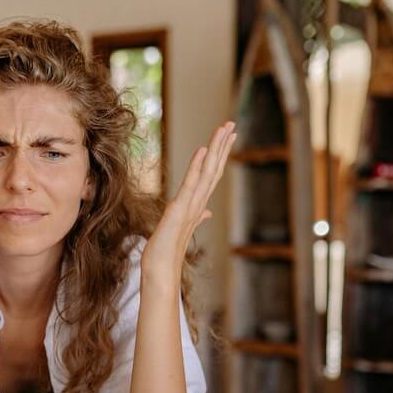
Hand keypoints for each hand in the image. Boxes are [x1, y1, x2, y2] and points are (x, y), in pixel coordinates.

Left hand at [142, 121, 236, 285]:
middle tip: (231, 124)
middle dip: (223, 146)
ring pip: (208, 171)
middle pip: (214, 168)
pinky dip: (197, 166)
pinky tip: (203, 150)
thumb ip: (196, 216)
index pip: (211, 174)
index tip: (227, 137)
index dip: (220, 155)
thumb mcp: (181, 227)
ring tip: (223, 129)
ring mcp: (191, 205)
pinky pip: (191, 183)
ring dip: (216, 149)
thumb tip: (207, 212)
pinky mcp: (180, 209)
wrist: (161, 268)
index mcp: (198, 204)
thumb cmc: (168, 250)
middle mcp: (198, 203)